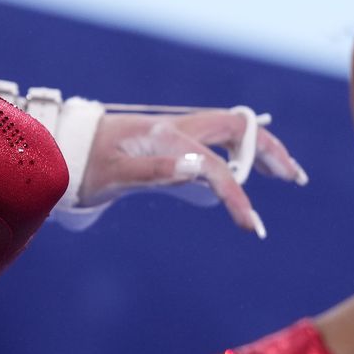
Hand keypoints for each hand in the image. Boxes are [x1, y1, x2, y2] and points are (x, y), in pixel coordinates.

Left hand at [78, 109, 306, 236]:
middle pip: (237, 129)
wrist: (61, 147)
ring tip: (282, 172)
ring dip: (257, 147)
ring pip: (228, 130)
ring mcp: (174, 129)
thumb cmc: (85, 164)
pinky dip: (236, 150)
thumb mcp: (114, 174)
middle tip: (293, 178)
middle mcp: (176, 126)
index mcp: (166, 135)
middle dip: (268, 151)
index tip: (253, 227)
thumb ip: (155, 171)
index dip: (237, 196)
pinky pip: (213, 138)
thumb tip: (198, 167)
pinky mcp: (169, 138)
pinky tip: (245, 167)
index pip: (215, 166)